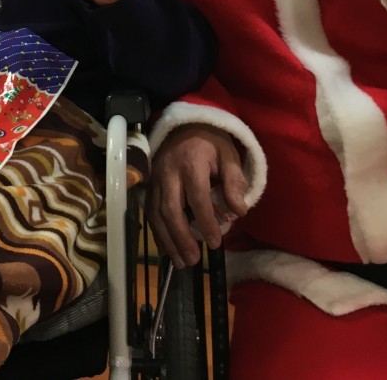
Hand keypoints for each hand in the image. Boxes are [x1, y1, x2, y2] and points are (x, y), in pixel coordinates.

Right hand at [149, 126, 247, 268]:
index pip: (197, 197)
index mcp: (191, 162)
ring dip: (167, 240)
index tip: (216, 243)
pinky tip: (167, 249)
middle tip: (193, 260)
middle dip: (181, 237)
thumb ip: (234, 182)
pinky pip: (149, 211)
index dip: (206, 222)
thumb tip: (238, 213)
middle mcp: (168, 172)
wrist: (184, 124)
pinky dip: (157, 232)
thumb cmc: (211, 142)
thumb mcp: (229, 155)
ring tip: (180, 262)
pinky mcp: (149, 184)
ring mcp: (155, 178)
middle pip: (170, 209)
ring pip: (156, 213)